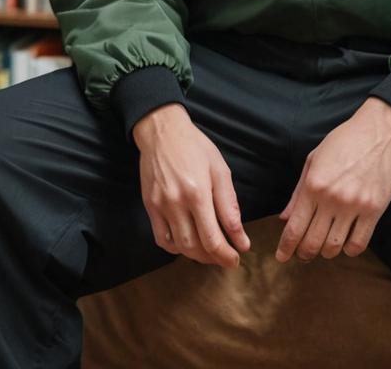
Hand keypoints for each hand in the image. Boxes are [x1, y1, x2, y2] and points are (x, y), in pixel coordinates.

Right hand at [132, 103, 250, 267]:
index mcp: (198, 193)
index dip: (226, 254)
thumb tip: (240, 238)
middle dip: (214, 258)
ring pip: (178, 247)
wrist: (163, 132)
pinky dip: (176, 248)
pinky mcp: (149, 206)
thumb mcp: (220, 170)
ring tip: (210, 252)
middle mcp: (176, 203)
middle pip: (195, 247)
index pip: (212, 238)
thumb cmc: (196, 147)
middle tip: (227, 257)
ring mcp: (160, 206)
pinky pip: (161, 239)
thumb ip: (230, 205)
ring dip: (196, 255)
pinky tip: (188, 243)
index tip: (237, 258)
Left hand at [275, 98, 390, 263]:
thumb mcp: (313, 160)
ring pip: (334, 247)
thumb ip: (298, 192)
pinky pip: (358, 244)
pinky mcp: (374, 210)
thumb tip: (284, 218)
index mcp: (313, 185)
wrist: (379, 131)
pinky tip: (345, 243)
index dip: (286, 247)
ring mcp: (354, 205)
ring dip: (326, 252)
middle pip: (312, 242)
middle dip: (303, 253)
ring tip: (324, 247)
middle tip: (302, 255)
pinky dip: (349, 250)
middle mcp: (331, 198)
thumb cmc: (343, 142)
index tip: (281, 257)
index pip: (294, 228)